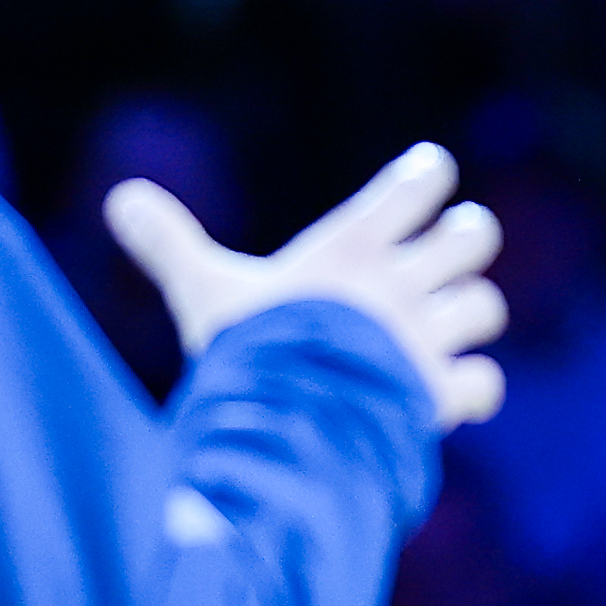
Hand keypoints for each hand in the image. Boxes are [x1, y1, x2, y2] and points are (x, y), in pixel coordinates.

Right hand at [106, 141, 506, 429]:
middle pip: (475, 235)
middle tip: (444, 257)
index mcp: (350, 249)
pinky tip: (454, 397)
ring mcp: (425, 340)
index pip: (418, 183)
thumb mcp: (204, 293)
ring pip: (486, 306)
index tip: (423, 179)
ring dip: (471, 317)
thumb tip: (120, 197)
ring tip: (443, 331)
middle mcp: (399, 287)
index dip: (427, 177)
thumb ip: (171, 246)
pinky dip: (475, 390)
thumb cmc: (241, 352)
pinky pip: (485, 382)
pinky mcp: (438, 395)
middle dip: (467, 241)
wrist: (279, 428)